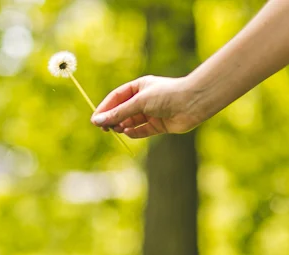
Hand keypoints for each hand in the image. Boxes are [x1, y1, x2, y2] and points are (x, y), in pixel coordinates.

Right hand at [90, 75, 206, 138]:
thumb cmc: (167, 95)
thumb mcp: (139, 102)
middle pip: (122, 111)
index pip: (116, 98)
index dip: (104, 108)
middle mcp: (144, 100)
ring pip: (131, 122)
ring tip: (118, 129)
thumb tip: (98, 120)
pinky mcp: (159, 125)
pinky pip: (142, 131)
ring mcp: (151, 113)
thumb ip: (118, 113)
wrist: (194, 102)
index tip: (95, 120)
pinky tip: (129, 133)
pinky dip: (134, 133)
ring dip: (122, 126)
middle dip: (112, 119)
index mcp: (139, 87)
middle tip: (104, 128)